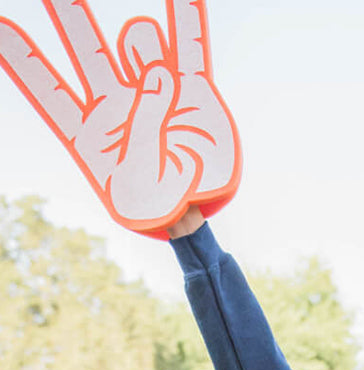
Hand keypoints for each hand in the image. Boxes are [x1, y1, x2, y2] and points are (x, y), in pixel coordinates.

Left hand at [0, 1, 240, 237]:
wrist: (198, 213)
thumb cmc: (159, 206)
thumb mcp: (143, 178)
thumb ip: (145, 124)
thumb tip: (157, 70)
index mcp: (88, 132)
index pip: (49, 91)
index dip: (24, 60)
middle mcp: (116, 104)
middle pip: (85, 50)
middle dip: (68, 13)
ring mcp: (152, 93)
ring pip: (139, 46)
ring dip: (145, 53)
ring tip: (163, 85)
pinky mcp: (191, 91)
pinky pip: (189, 47)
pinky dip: (187, 18)